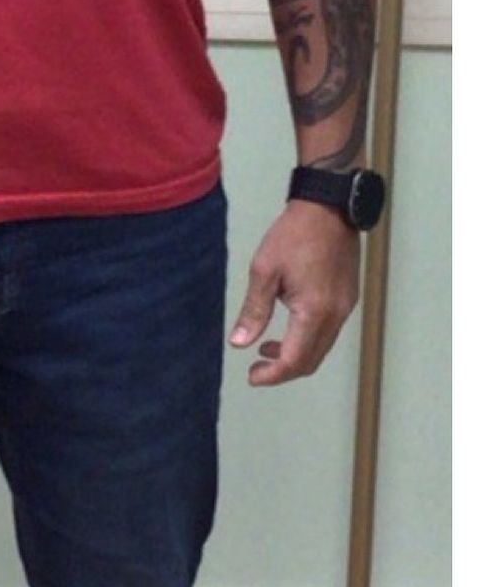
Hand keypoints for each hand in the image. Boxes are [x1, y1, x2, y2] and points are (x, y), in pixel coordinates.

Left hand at [229, 199, 361, 385]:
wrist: (328, 209)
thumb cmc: (294, 235)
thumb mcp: (264, 270)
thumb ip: (254, 310)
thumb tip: (239, 343)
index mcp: (314, 311)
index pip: (295, 359)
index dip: (273, 374)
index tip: (253, 377)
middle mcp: (335, 316)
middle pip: (311, 361)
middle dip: (283, 370)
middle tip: (257, 369)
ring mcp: (345, 308)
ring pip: (321, 348)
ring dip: (295, 355)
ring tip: (265, 348)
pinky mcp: (347, 300)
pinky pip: (328, 332)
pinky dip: (307, 339)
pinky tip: (287, 328)